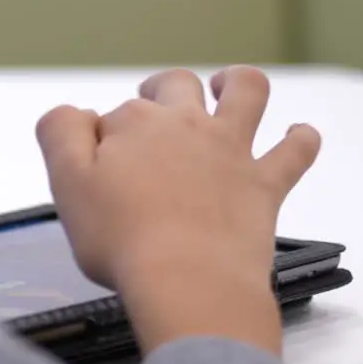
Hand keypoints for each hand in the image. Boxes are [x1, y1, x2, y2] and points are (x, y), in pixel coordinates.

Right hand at [35, 67, 320, 355]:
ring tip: (227, 85)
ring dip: (237, 83)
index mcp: (135, 124)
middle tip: (151, 103)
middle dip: (160, 88)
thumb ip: (61, 135)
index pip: (113, 116)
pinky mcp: (264, 184)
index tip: (95, 165)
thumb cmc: (123, 240)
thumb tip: (74, 113)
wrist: (188, 281)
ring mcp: (231, 151)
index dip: (101, 137)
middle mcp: (186, 125)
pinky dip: (301, 139)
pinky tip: (300, 134)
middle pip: (174, 85)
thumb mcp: (68, 184)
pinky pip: (294, 151)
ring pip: (246, 92)